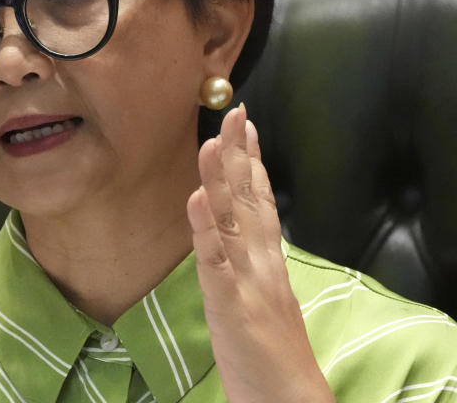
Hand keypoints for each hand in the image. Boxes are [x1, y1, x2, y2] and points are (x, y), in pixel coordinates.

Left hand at [186, 105, 333, 402]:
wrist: (287, 398)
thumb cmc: (268, 351)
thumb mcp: (258, 294)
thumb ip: (249, 259)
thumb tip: (237, 225)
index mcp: (266, 259)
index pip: (259, 199)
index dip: (251, 160)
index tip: (245, 123)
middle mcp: (260, 261)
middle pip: (250, 198)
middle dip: (241, 153)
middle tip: (235, 110)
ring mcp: (247, 279)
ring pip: (233, 220)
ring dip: (221, 178)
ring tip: (212, 141)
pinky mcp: (231, 303)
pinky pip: (215, 260)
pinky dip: (205, 228)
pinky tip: (197, 198)